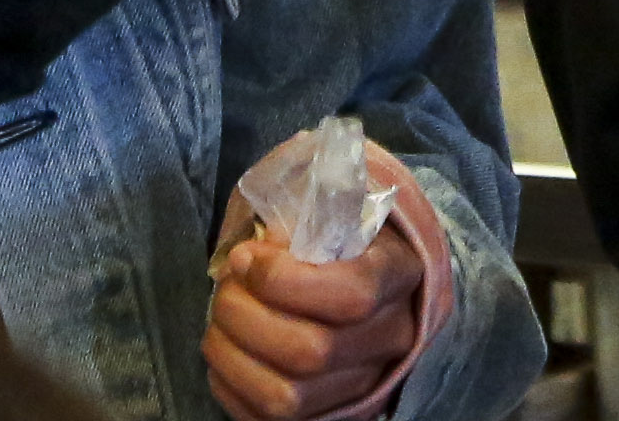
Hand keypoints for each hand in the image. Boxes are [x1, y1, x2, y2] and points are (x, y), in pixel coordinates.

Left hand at [205, 209, 426, 420]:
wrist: (374, 291)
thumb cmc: (344, 244)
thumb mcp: (337, 217)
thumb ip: (302, 227)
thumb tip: (253, 253)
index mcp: (400, 278)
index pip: (352, 294)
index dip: (284, 280)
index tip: (245, 257)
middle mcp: (393, 340)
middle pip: (313, 352)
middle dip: (247, 317)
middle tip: (226, 288)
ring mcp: (365, 387)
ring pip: (287, 397)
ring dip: (233, 356)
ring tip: (219, 321)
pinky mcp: (330, 415)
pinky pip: (268, 420)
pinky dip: (231, 387)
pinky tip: (226, 352)